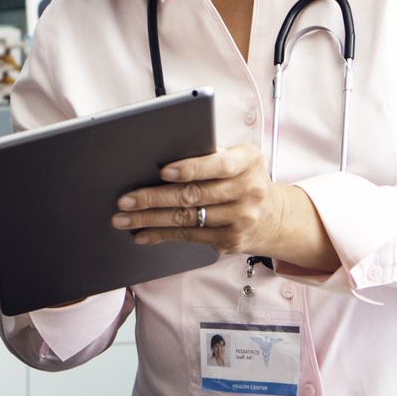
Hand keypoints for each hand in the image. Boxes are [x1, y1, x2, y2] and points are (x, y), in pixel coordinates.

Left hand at [112, 144, 280, 254]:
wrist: (272, 215)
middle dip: (154, 198)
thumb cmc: (242, 178)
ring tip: (124, 218)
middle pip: (195, 194)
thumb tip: (161, 155)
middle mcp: (249, 190)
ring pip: (187, 218)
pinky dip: (162, 235)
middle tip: (126, 200)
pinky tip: (143, 233)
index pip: (219, 164)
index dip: (190, 168)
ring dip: (150, 219)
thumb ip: (208, 154)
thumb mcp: (237, 159)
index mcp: (249, 161)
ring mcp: (241, 218)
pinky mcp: (231, 240)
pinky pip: (189, 237)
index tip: (163, 172)